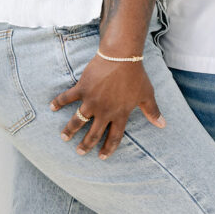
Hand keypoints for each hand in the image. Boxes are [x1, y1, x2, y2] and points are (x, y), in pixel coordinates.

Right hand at [50, 56, 164, 158]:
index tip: (102, 157)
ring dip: (70, 130)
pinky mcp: (83, 88)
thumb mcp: (146, 94)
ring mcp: (92, 101)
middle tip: (80, 152)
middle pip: (93, 134)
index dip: (108, 148)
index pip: (113, 137)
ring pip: (78, 121)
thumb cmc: (136, 75)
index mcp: (120, 115)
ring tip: (64, 137)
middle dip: (86, 145)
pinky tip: (51, 107)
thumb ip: (152, 111)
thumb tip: (163, 125)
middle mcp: (104, 112)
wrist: (122, 56)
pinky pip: (67, 98)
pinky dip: (59, 102)